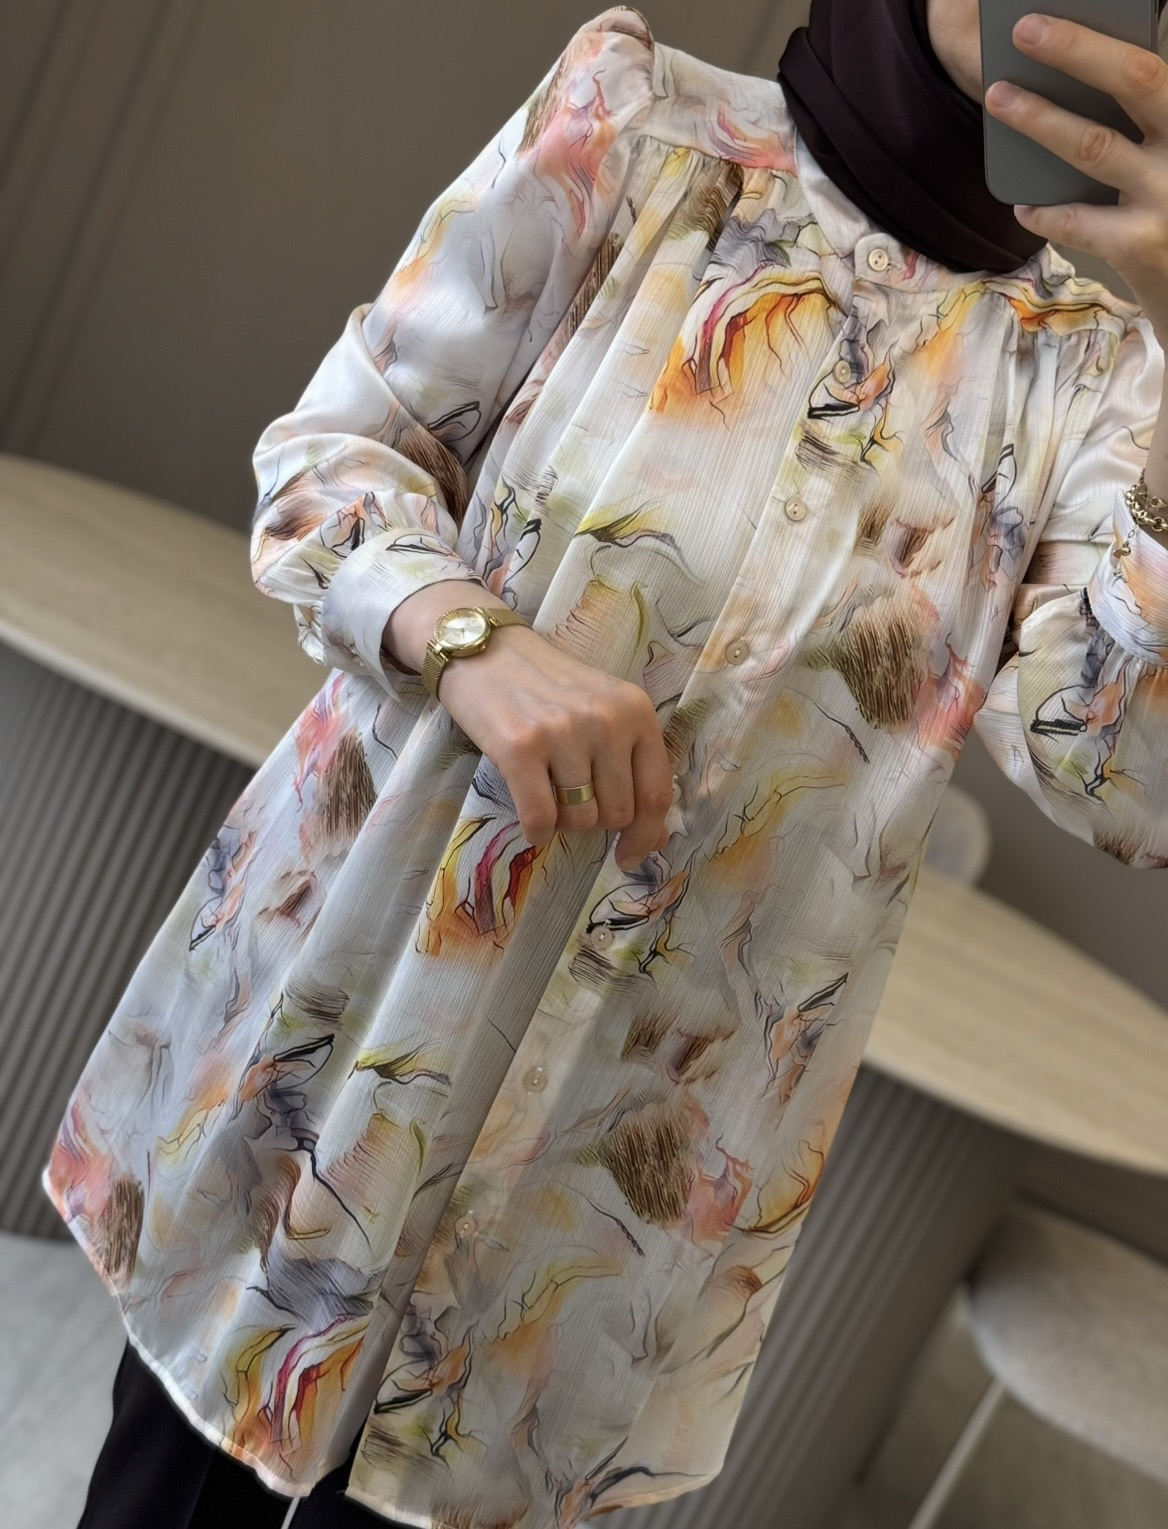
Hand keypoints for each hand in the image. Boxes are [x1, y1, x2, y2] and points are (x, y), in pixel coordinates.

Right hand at [438, 624, 673, 871]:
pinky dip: (536, 830)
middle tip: (569, 795)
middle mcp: (606, 720)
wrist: (483, 650)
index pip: (657, 793)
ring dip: (562, 821)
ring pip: (579, 821)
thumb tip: (655, 841)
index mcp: (637, 711)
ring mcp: (563, 733)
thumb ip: (633, 769)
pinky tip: (531, 817)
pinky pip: (540, 820)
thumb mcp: (603, 713)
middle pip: (616, 814)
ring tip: (546, 790)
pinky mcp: (520, 748)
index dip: (647, 836)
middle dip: (594, 820)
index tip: (630, 856)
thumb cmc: (547, 687)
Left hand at [983, 12, 1167, 344]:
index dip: (1104, 36)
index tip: (1057, 14)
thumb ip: (1146, 126)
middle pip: (1134, 78)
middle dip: (1076, 48)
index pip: (1154, 62)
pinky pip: (1077, 220)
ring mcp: (1167, 195)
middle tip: (1025, 28)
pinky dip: (1044, 211)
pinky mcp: (1142, 244)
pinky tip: (1022, 205)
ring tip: (999, 98)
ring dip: (1040, 118)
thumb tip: (1082, 82)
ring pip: (1094, 144)